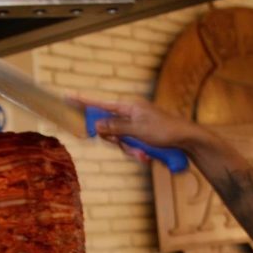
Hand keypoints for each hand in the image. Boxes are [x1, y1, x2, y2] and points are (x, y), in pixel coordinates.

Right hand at [69, 96, 200, 161]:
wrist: (187, 140)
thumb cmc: (165, 131)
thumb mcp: (137, 130)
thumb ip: (115, 127)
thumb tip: (96, 125)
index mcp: (128, 106)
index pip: (99, 103)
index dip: (82, 101)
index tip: (65, 96)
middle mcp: (130, 113)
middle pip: (108, 127)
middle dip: (116, 142)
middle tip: (126, 146)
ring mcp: (136, 124)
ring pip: (120, 140)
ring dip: (130, 151)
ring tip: (144, 155)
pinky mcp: (141, 135)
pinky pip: (131, 145)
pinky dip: (137, 153)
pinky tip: (148, 156)